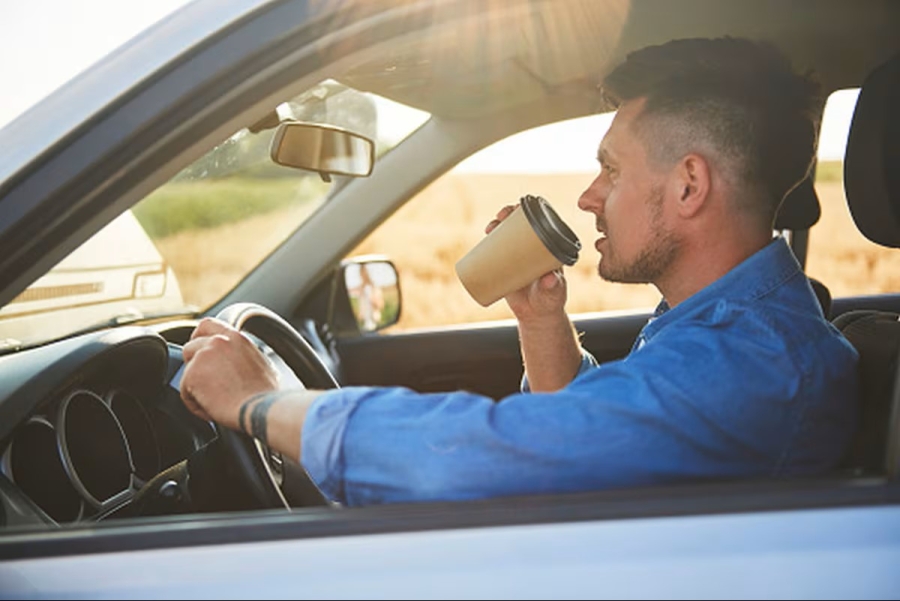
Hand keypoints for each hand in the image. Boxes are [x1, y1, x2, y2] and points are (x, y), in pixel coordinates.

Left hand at [180, 318, 278, 430]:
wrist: (262, 410)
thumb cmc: (267, 395)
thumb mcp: (263, 365)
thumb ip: (245, 357)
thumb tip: (243, 364)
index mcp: (236, 338)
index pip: (207, 325)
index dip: (199, 338)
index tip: (200, 352)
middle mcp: (218, 341)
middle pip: (190, 347)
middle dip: (194, 365)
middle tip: (206, 382)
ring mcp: (203, 356)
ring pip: (187, 371)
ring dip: (196, 386)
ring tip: (215, 402)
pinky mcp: (192, 375)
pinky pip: (185, 392)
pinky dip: (196, 404)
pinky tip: (213, 410)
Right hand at [485, 205, 567, 322]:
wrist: (537, 314)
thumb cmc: (550, 301)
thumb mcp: (553, 293)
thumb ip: (553, 286)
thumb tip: (550, 278)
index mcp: (550, 246)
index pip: (541, 222)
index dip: (530, 211)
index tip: (519, 210)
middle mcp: (534, 246)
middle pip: (521, 223)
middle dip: (509, 214)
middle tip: (501, 217)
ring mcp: (520, 255)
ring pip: (507, 234)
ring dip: (497, 224)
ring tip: (490, 227)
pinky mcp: (507, 264)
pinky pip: (498, 248)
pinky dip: (490, 239)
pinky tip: (486, 232)